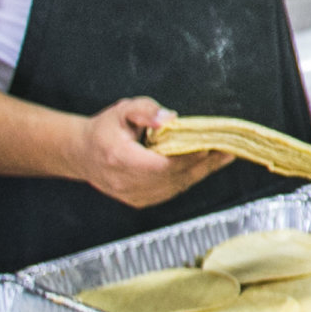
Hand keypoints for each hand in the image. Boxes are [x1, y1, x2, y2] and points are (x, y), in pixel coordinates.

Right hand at [73, 97, 227, 208]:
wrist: (83, 154)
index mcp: (119, 159)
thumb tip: (169, 118)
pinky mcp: (140, 201)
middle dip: (203, 164)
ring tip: (223, 157)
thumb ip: (145, 110)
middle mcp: (125, 182)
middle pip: (174, 177)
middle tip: (227, 150)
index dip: (188, 157)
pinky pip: (171, 191)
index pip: (161, 165)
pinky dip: (189, 179)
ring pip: (176, 187)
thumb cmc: (105, 130)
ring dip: (201, 172)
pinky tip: (205, 167)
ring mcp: (132, 195)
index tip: (210, 145)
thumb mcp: (122, 110)